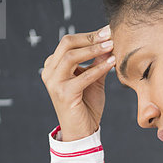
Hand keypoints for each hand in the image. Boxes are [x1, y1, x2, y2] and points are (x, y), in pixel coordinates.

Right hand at [41, 25, 114, 141]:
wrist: (82, 132)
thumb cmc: (87, 105)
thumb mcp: (94, 79)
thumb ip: (98, 62)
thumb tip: (109, 42)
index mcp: (54, 66)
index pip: (69, 42)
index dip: (89, 35)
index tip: (108, 30)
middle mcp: (50, 72)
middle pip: (67, 44)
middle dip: (90, 38)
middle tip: (110, 34)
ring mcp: (54, 83)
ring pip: (71, 56)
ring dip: (93, 50)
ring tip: (111, 46)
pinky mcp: (63, 94)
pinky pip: (82, 76)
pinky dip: (99, 68)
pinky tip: (112, 63)